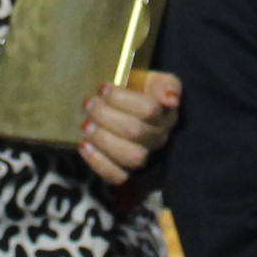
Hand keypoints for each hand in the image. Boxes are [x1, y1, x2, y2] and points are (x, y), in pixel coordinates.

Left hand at [79, 70, 179, 186]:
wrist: (132, 115)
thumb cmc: (140, 95)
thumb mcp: (153, 80)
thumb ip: (166, 84)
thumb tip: (171, 98)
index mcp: (164, 114)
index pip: (148, 109)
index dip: (121, 99)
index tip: (103, 88)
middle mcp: (158, 138)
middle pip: (135, 132)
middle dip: (105, 116)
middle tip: (88, 104)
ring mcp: (145, 157)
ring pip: (130, 156)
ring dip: (102, 139)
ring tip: (85, 125)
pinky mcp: (129, 172)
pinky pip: (117, 176)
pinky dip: (98, 163)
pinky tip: (85, 146)